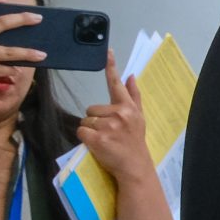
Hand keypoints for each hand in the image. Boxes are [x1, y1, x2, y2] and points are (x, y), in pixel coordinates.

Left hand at [77, 46, 155, 185]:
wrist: (134, 166)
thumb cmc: (135, 142)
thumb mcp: (138, 118)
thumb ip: (133, 96)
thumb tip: (131, 76)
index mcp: (128, 107)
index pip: (116, 85)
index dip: (111, 68)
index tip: (108, 52)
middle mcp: (119, 114)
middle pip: (92, 108)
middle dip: (95, 119)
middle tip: (108, 132)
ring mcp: (108, 126)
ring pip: (86, 120)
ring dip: (90, 130)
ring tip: (104, 139)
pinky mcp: (98, 138)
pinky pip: (81, 131)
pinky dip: (85, 138)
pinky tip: (96, 144)